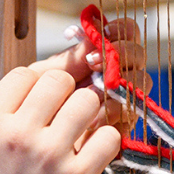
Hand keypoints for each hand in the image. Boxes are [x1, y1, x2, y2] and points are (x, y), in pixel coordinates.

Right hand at [0, 67, 120, 173]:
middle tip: (65, 110)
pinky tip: (94, 150)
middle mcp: (17, 131)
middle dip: (65, 91)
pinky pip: (108, 137)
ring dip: (88, 111)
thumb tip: (23, 95)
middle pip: (58, 80)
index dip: (38, 81)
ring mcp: (49, 153)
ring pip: (87, 101)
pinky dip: (107, 140)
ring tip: (82, 129)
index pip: (24, 73)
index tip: (44, 94)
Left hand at [30, 17, 152, 128]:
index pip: (127, 32)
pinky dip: (113, 110)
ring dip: (117, 82)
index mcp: (102, 55)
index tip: (104, 32)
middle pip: (138, 54)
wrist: (33, 143)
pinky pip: (130, 112)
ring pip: (141, 82)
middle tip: (92, 62)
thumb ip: (67, 60)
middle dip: (119, 53)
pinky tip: (92, 116)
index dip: (122, 29)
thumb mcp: (44, 78)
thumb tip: (91, 39)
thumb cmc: (36, 105)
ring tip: (91, 90)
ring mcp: (124, 99)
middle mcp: (119, 73)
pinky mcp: (125, 125)